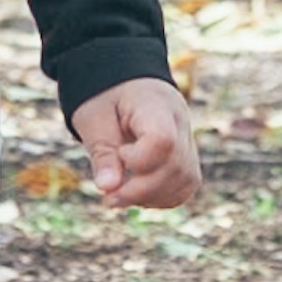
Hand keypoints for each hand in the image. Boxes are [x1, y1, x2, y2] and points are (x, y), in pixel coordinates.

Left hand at [73, 77, 201, 209]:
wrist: (123, 85)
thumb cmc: (105, 99)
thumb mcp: (94, 119)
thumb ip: (102, 153)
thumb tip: (107, 188)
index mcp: (156, 104)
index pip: (163, 140)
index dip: (139, 160)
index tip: (119, 155)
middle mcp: (180, 121)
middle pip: (176, 166)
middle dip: (141, 190)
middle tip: (110, 196)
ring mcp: (187, 139)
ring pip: (185, 179)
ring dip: (152, 196)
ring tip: (120, 195)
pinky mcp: (187, 157)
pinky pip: (185, 186)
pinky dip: (162, 197)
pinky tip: (138, 194)